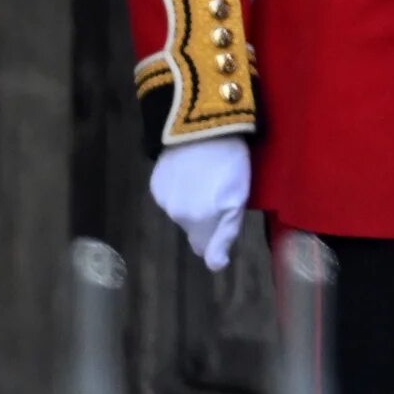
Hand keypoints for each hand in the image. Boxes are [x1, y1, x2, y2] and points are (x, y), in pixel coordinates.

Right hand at [149, 139, 251, 270]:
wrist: (199, 128)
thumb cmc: (229, 161)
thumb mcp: (238, 198)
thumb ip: (226, 235)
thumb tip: (215, 266)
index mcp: (200, 222)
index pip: (205, 246)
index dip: (217, 236)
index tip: (226, 218)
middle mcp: (177, 216)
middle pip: (194, 229)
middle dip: (206, 218)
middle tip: (220, 190)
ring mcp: (163, 200)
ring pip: (181, 212)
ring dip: (192, 202)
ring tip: (206, 176)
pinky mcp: (155, 184)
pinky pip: (170, 196)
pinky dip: (180, 188)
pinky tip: (190, 170)